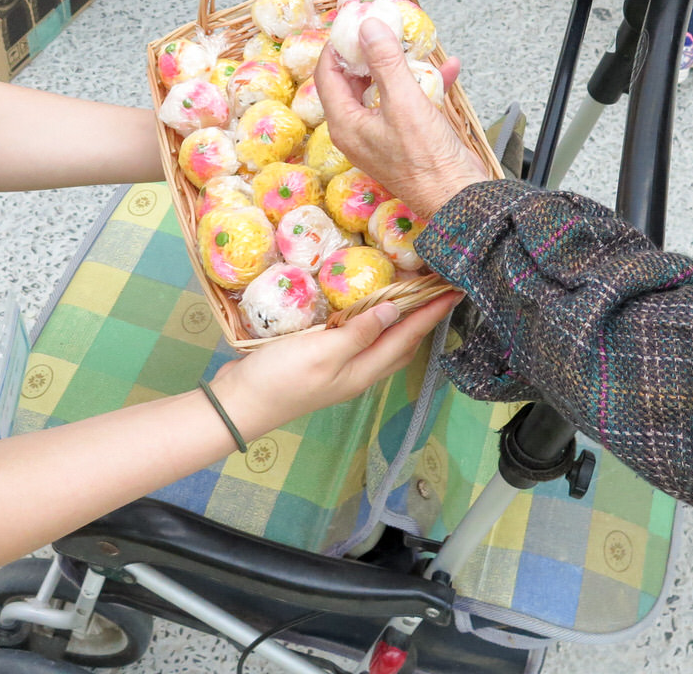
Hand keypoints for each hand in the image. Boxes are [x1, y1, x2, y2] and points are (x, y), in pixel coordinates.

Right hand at [212, 292, 459, 438]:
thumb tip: (394, 310)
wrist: (238, 404)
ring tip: (411, 294)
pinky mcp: (321, 360)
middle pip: (401, 343)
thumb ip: (358, 333)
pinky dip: (370, 321)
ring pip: (381, 342)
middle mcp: (357, 371)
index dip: (431, 313)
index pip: (407, 337)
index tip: (453, 289)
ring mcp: (339, 368)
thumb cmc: (280, 380)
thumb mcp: (322, 353)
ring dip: (399, 319)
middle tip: (437, 287)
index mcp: (363, 371)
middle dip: (423, 317)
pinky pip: (357, 338)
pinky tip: (363, 307)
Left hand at [313, 20, 490, 217]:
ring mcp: (381, 135)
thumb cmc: (428, 160)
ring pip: (383, 89)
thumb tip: (367, 27)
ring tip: (414, 44)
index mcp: (346, 124)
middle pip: (353, 80)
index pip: (327, 75)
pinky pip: (407, 103)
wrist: (459, 199)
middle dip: (369, 52)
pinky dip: (423, 85)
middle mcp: (358, 130)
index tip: (353, 22)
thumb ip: (385, 62)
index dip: (337, 46)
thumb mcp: (404, 102)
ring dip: (400, 66)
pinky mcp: (405, 138)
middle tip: (383, 27)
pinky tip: (447, 70)